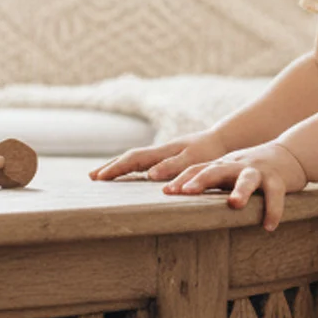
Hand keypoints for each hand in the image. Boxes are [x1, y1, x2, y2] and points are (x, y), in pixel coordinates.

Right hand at [90, 130, 227, 182]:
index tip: (99, 177)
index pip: (133, 159)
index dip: (116, 168)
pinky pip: (146, 162)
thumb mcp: (193, 159)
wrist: (225, 140)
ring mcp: (165, 153)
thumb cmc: (211, 151)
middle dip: (111, 166)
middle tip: (92, 177)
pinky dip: (132, 168)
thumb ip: (173, 166)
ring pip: (137, 159)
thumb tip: (149, 175)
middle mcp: (161, 151)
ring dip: (119, 166)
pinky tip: (129, 175)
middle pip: (130, 157)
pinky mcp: (171, 157)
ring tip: (103, 176)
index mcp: (163, 151)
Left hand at [164, 141, 308, 230]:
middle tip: (186, 192)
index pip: (197, 169)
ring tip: (235, 204)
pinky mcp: (278, 180)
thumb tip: (182, 200)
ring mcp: (258, 172)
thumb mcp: (229, 171)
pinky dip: (273, 211)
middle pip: (215, 170)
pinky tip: (269, 227)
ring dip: (241, 191)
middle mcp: (236, 166)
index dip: (182, 180)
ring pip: (247, 179)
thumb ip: (211, 181)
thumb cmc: (254, 169)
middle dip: (200, 180)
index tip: (166, 192)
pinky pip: (275, 195)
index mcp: (221, 165)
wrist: (291, 154)